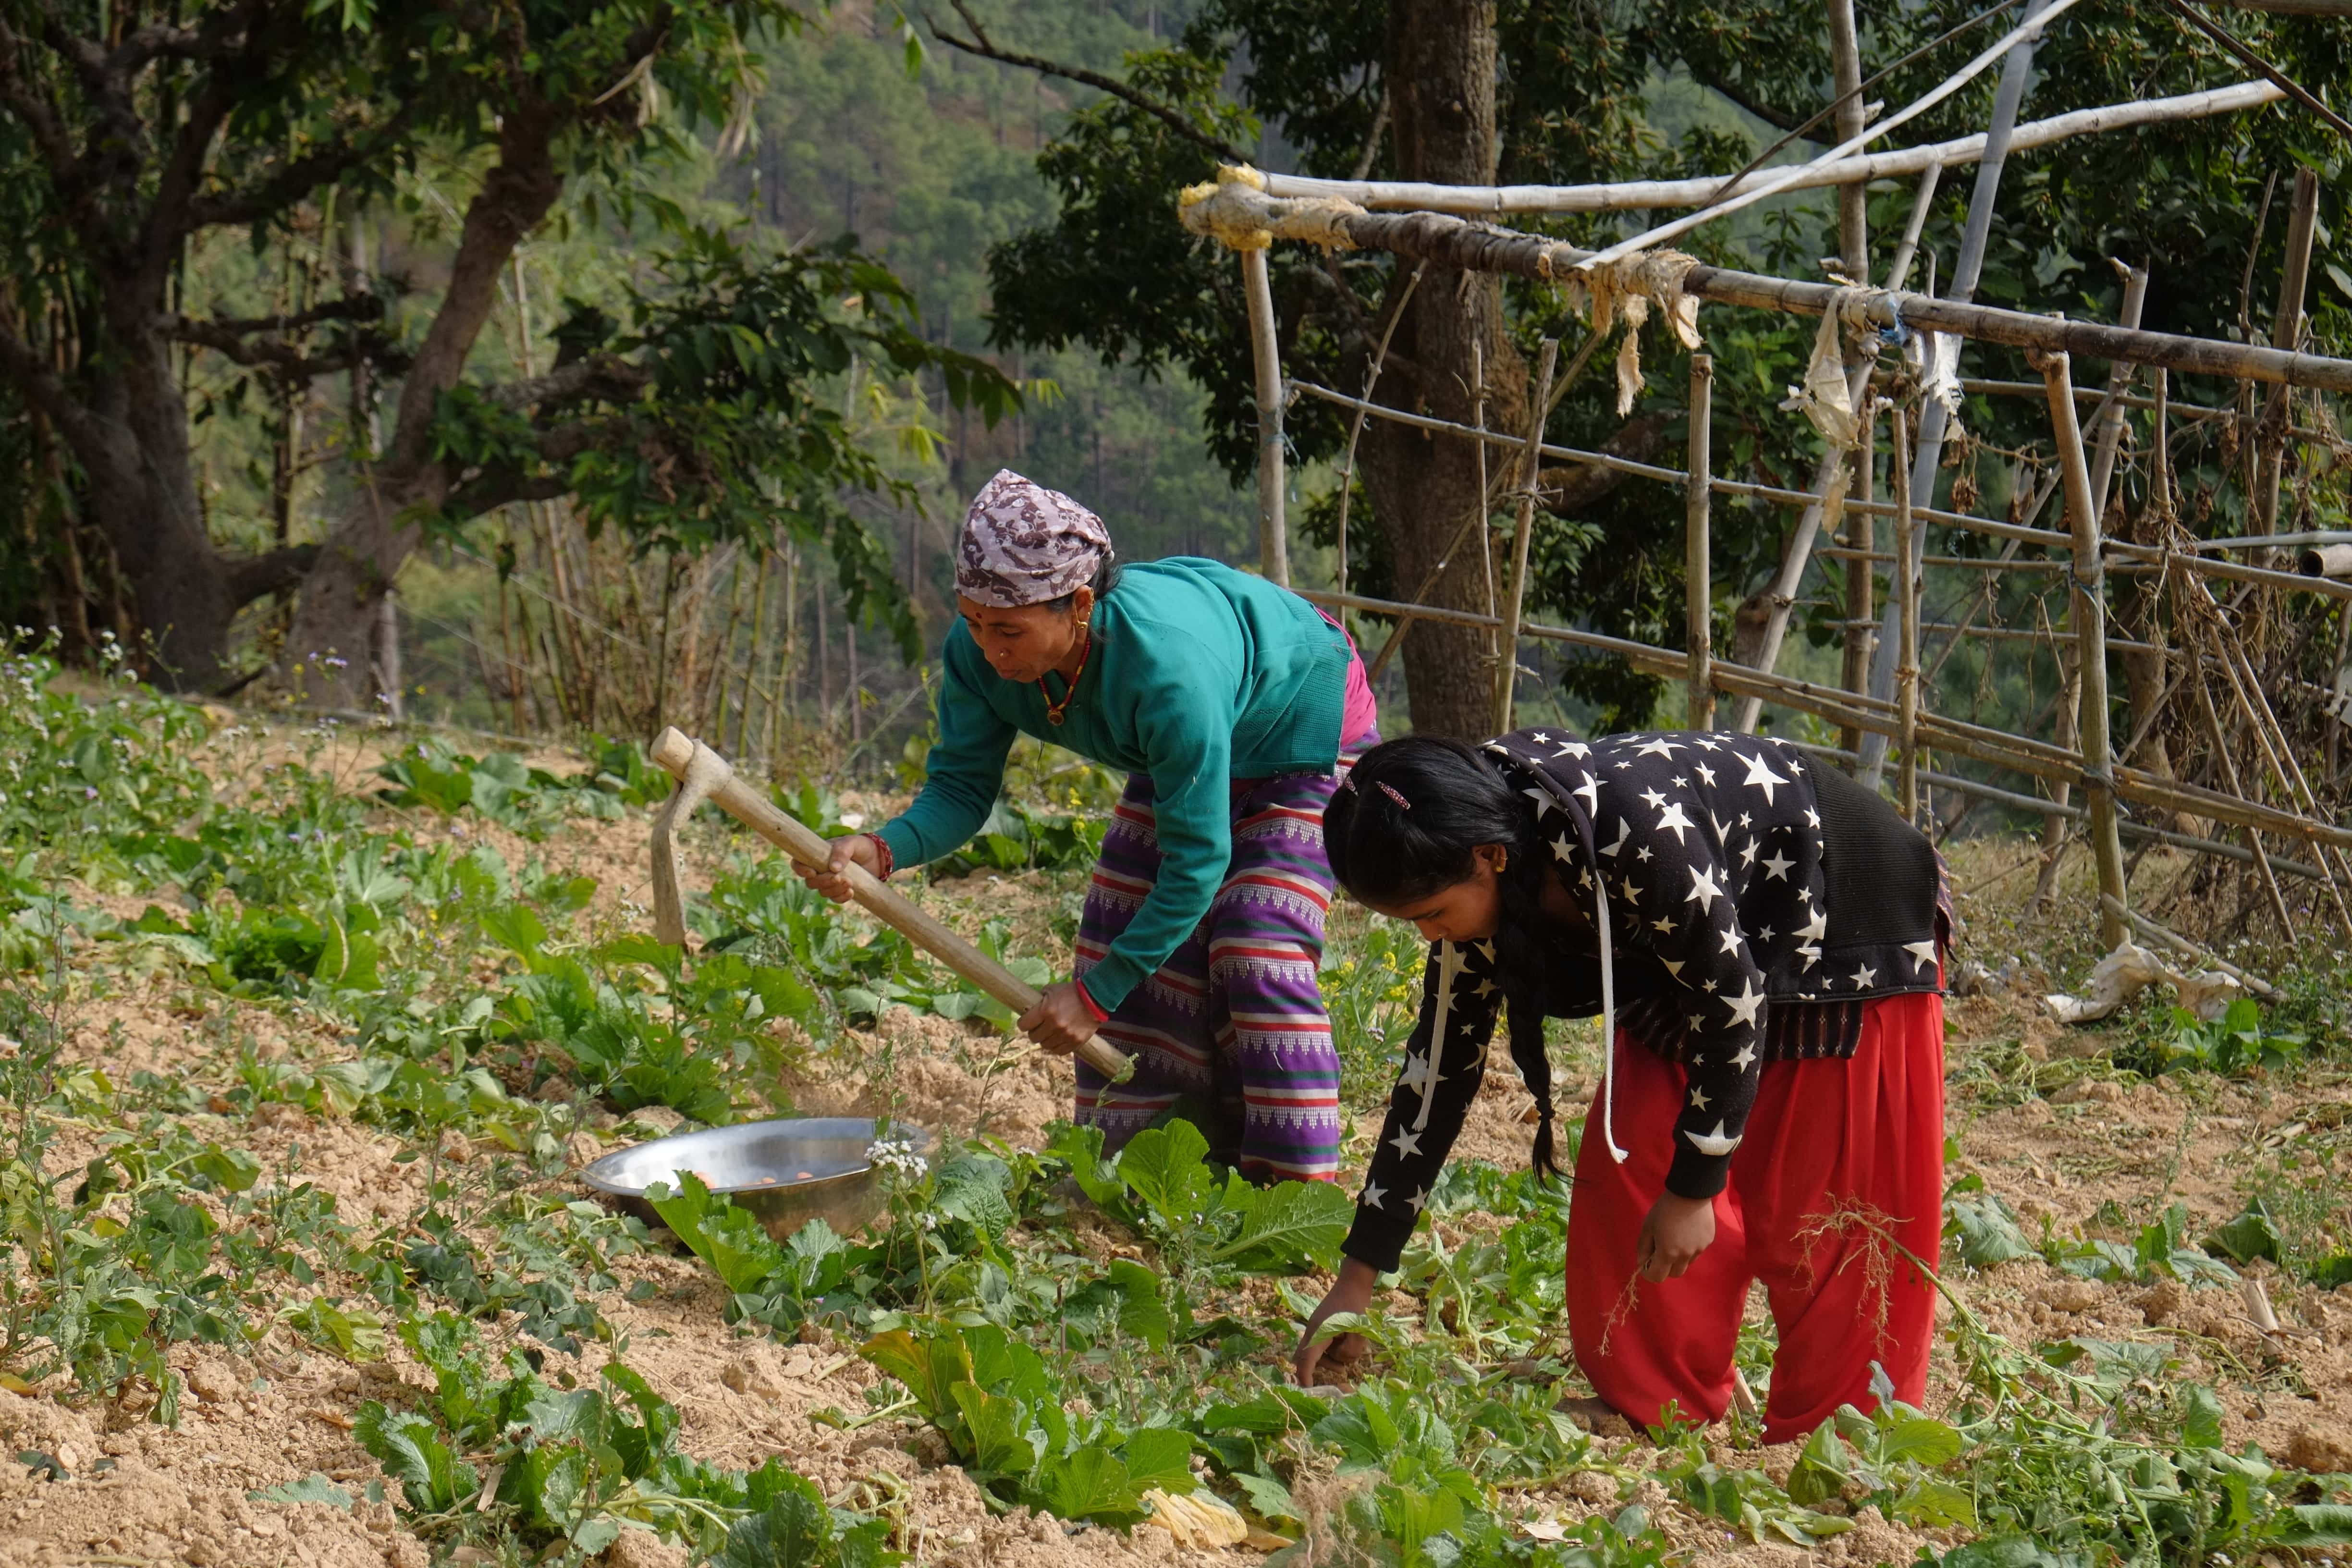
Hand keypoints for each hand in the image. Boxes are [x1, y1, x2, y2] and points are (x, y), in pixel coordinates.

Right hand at [796, 834, 877, 902]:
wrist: (877, 857)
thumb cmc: (860, 846)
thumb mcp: (851, 843)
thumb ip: (842, 851)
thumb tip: (834, 868)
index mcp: (816, 856)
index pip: (798, 864)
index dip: (800, 870)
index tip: (812, 873)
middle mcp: (820, 870)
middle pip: (811, 883)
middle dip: (823, 882)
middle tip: (838, 877)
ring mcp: (829, 882)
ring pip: (823, 892)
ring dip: (835, 889)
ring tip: (849, 882)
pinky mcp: (840, 890)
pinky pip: (835, 899)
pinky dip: (842, 897)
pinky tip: (851, 892)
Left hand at [1016, 981, 1102, 1056]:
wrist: (1095, 998)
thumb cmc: (1070, 992)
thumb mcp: (1050, 990)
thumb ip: (1038, 1001)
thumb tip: (1027, 1010)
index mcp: (1046, 1011)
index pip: (1023, 1025)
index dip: (1024, 1023)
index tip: (1027, 1022)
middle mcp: (1054, 1025)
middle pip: (1033, 1037)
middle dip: (1034, 1031)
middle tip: (1040, 1026)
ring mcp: (1066, 1035)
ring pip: (1045, 1045)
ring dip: (1046, 1039)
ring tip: (1051, 1032)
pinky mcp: (1076, 1042)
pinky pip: (1058, 1051)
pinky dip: (1056, 1046)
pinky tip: (1058, 1038)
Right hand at [1293, 1257, 1377, 1385]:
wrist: (1353, 1282)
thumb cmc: (1356, 1305)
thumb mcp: (1359, 1331)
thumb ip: (1351, 1352)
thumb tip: (1343, 1361)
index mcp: (1318, 1334)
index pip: (1305, 1362)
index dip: (1305, 1379)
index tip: (1308, 1392)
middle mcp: (1312, 1332)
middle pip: (1305, 1359)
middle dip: (1318, 1368)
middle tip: (1339, 1372)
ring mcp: (1315, 1329)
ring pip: (1315, 1353)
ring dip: (1331, 1358)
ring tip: (1350, 1351)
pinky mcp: (1321, 1327)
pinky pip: (1321, 1345)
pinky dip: (1332, 1349)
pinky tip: (1347, 1341)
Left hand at [1636, 1192, 1716, 1281]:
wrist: (1690, 1192)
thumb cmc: (1665, 1209)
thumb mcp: (1648, 1226)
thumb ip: (1643, 1247)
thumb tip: (1642, 1263)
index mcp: (1668, 1253)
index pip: (1657, 1277)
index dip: (1649, 1273)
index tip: (1646, 1264)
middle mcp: (1685, 1255)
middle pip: (1674, 1274)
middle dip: (1665, 1267)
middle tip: (1660, 1251)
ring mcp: (1699, 1249)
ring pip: (1687, 1262)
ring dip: (1679, 1257)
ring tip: (1675, 1237)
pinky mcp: (1708, 1241)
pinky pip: (1696, 1251)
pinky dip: (1689, 1247)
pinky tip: (1687, 1230)